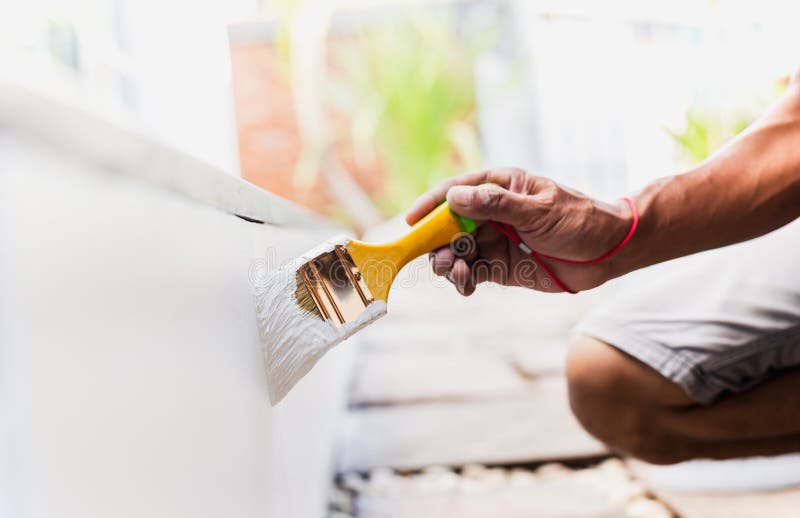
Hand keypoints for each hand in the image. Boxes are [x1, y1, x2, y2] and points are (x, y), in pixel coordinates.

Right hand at [406, 168, 632, 294]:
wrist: (608, 251)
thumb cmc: (579, 219)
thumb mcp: (539, 210)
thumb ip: (496, 205)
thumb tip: (455, 199)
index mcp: (500, 187)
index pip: (457, 191)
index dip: (431, 205)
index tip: (412, 221)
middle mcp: (492, 212)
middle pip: (450, 225)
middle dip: (438, 242)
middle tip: (441, 258)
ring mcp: (495, 240)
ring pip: (458, 251)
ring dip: (451, 263)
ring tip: (458, 273)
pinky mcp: (502, 266)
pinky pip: (473, 272)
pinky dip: (465, 280)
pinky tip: (466, 284)